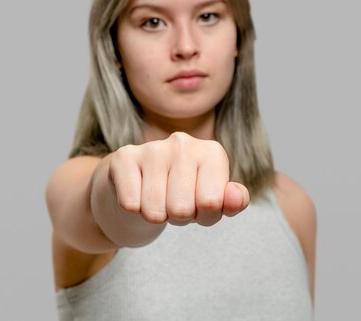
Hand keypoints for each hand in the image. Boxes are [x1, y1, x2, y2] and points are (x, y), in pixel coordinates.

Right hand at [107, 132, 249, 226]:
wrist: (138, 187)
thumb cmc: (182, 195)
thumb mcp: (212, 202)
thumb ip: (232, 202)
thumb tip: (236, 197)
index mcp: (212, 152)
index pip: (212, 204)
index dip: (204, 216)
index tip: (198, 205)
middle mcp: (183, 143)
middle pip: (182, 209)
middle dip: (178, 217)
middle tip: (173, 204)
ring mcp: (152, 148)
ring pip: (154, 209)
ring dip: (155, 215)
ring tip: (156, 200)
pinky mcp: (124, 157)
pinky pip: (130, 203)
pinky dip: (132, 209)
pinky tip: (136, 194)